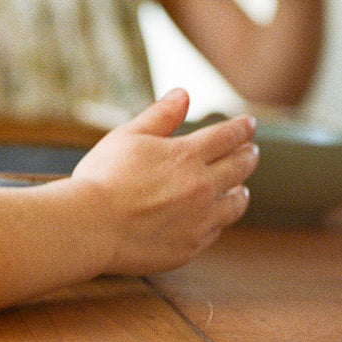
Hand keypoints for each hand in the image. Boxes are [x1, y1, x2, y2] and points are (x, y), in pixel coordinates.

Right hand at [70, 90, 257, 272]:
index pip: (228, 136)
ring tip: (241, 188)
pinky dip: (218, 220)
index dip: (242, 128)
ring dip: (241, 191)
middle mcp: (202, 186)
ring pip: (236, 203)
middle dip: (248, 156)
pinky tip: (214, 217)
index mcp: (187, 155)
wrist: (89, 227)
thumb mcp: (127, 136)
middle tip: (251, 152)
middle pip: (240, 167)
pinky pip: (216, 231)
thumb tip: (183, 94)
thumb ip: (160, 116)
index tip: (249, 125)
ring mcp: (199, 220)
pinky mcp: (190, 247)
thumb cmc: (101, 179)